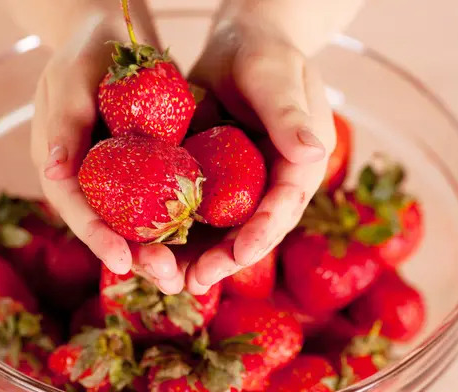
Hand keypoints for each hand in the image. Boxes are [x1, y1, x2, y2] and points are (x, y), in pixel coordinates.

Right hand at [29, 16, 185, 293]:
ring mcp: (117, 178)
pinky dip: (175, 223)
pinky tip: (200, 242)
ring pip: (135, 223)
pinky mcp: (143, 170)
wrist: (116, 37)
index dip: (96, 236)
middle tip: (167, 278)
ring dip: (159, 250)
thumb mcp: (72, 78)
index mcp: (60, 163)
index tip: (121, 261)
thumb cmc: (88, 50)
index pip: (76, 207)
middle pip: (108, 226)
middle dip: (136, 255)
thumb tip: (52, 173)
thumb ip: (64, 123)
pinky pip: (158, 201)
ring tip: (185, 276)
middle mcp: (87, 178)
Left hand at [185, 18, 336, 293]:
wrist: (239, 44)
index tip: (237, 254)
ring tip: (165, 277)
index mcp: (297, 167)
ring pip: (216, 230)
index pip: (282, 208)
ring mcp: (237, 185)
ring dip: (191, 256)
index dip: (260, 234)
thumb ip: (290, 116)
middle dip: (221, 259)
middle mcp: (268, 184)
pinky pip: (189, 208)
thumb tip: (311, 154)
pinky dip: (170, 229)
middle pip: (248, 232)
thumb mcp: (278, 78)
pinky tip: (146, 246)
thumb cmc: (266, 55)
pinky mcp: (208, 178)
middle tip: (192, 281)